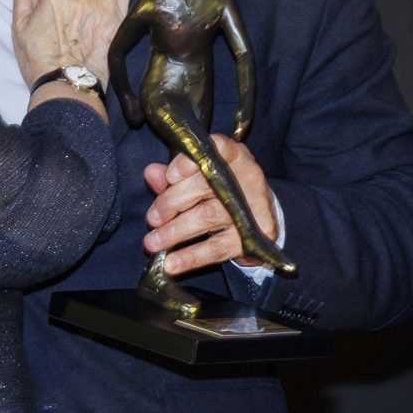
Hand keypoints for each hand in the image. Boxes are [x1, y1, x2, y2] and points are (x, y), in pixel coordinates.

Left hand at [141, 135, 277, 275]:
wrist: (261, 220)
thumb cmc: (222, 191)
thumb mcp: (201, 177)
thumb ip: (175, 175)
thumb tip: (151, 173)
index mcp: (233, 156)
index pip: (215, 148)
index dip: (189, 161)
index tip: (170, 176)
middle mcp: (245, 179)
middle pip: (204, 186)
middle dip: (171, 202)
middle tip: (152, 218)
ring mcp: (249, 210)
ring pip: (206, 217)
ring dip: (174, 232)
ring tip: (152, 242)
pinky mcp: (250, 240)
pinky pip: (215, 249)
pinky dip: (190, 257)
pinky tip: (171, 264)